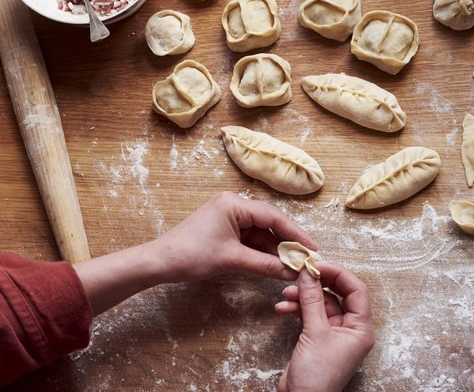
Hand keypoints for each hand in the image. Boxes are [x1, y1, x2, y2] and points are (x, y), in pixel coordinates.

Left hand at [74, 192, 314, 315]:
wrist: (159, 262)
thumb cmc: (191, 255)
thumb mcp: (233, 260)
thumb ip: (265, 265)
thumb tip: (291, 272)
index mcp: (235, 204)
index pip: (273, 217)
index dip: (295, 234)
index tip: (312, 248)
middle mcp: (234, 204)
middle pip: (269, 223)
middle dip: (287, 242)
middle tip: (306, 257)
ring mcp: (229, 216)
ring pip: (260, 232)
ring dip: (275, 249)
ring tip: (293, 265)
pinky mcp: (224, 228)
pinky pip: (250, 238)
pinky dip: (261, 251)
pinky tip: (274, 264)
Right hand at [275, 263, 374, 391]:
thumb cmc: (317, 376)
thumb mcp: (315, 332)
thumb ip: (311, 300)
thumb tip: (308, 274)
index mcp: (361, 328)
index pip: (356, 290)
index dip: (338, 274)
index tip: (318, 264)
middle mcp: (351, 329)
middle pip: (338, 294)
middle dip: (318, 284)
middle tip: (302, 273)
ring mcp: (334, 334)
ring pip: (321, 304)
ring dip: (304, 297)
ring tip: (287, 294)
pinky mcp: (318, 338)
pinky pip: (311, 315)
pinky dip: (298, 309)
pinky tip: (283, 307)